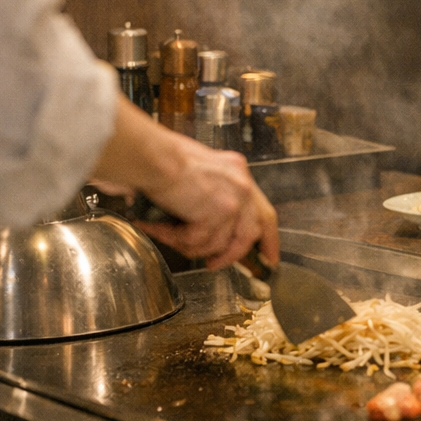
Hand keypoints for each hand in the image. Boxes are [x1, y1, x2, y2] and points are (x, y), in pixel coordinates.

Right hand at [136, 140, 278, 269]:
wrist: (151, 155)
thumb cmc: (162, 158)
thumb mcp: (199, 172)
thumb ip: (212, 194)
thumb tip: (209, 225)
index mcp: (238, 172)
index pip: (263, 212)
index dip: (268, 239)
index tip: (269, 258)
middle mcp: (242, 185)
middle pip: (250, 234)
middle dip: (232, 256)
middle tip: (212, 265)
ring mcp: (233, 200)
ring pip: (217, 243)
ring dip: (189, 245)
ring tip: (166, 234)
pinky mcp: (217, 212)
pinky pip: (196, 241)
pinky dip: (173, 238)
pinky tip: (156, 227)